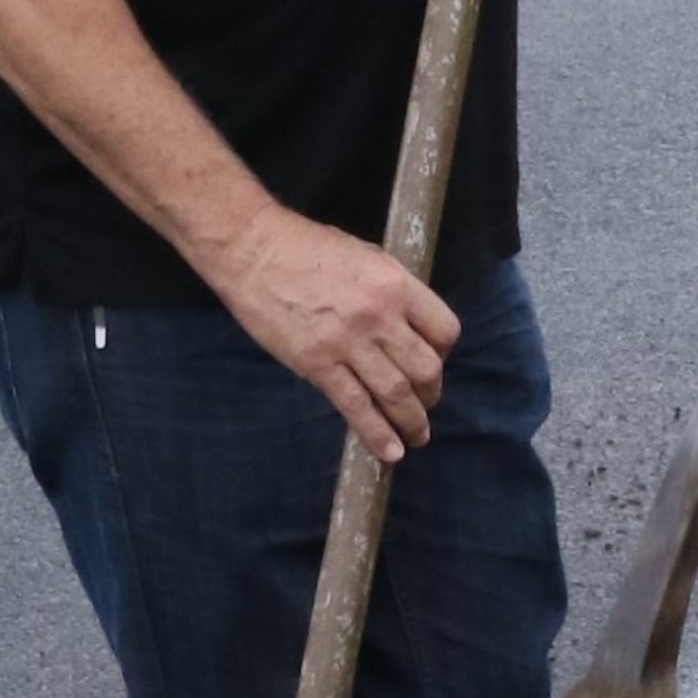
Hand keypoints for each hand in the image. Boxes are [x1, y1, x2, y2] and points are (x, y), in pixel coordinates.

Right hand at [211, 204, 458, 462]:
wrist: (253, 250)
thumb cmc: (308, 247)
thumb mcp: (366, 256)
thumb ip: (392, 290)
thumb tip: (410, 322)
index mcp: (396, 285)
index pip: (444, 330)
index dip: (444, 351)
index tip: (436, 360)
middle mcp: (379, 317)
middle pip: (425, 368)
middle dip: (431, 392)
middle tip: (427, 402)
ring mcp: (348, 343)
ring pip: (395, 393)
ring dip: (411, 420)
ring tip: (417, 436)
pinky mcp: (317, 364)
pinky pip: (355, 406)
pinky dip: (377, 433)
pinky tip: (390, 450)